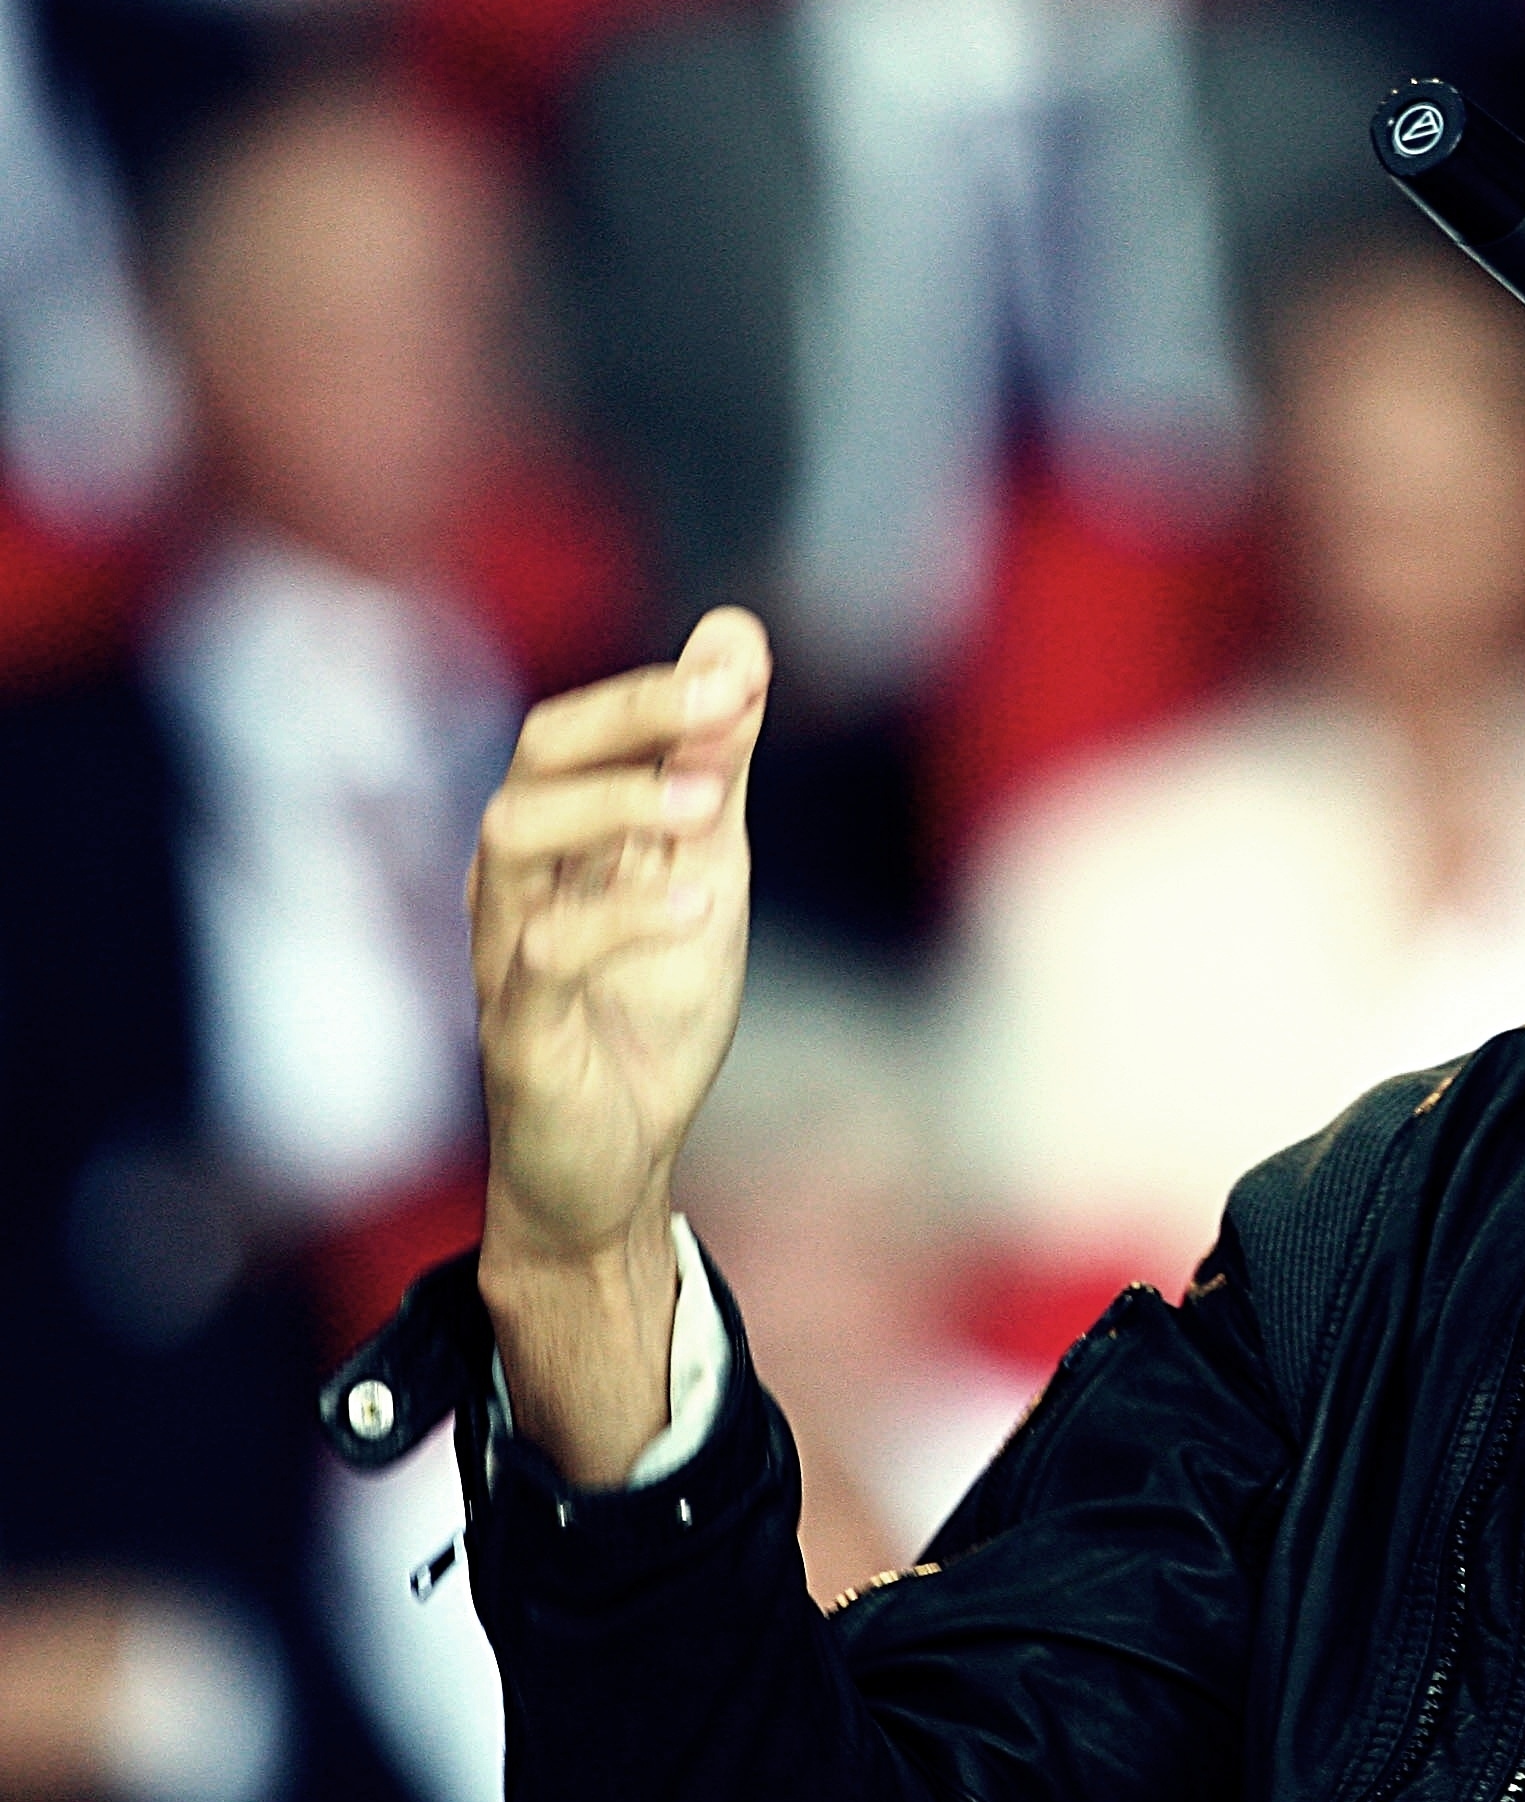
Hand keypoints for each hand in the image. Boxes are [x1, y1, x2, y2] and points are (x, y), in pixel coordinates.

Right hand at [469, 608, 766, 1477]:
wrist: (617, 1164)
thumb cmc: (645, 1008)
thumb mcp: (703, 872)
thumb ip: (715, 764)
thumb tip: (736, 636)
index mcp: (556, 839)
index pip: (577, 732)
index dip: (654, 690)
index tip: (740, 665)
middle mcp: (516, 882)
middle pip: (534, 758)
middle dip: (628, 716)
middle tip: (722, 700)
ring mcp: (508, 953)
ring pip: (513, 838)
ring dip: (616, 806)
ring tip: (709, 804)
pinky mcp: (520, 1032)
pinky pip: (545, 954)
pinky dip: (622, 920)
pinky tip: (699, 908)